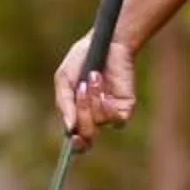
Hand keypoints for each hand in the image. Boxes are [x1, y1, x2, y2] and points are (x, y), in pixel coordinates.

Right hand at [54, 32, 137, 148]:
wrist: (104, 44)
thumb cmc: (81, 60)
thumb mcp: (64, 79)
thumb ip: (64, 103)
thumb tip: (69, 128)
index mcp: (76, 114)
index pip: (77, 142)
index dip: (75, 146)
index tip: (74, 137)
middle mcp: (93, 118)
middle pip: (87, 135)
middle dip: (82, 113)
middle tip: (81, 89)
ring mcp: (109, 113)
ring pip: (99, 123)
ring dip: (94, 100)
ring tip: (94, 77)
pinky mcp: (125, 106)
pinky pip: (117, 120)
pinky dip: (108, 108)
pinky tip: (105, 93)